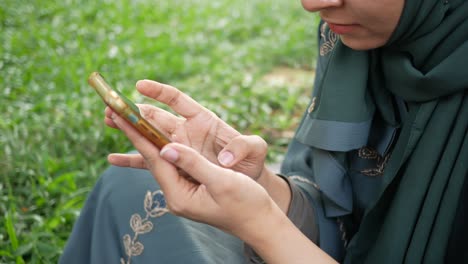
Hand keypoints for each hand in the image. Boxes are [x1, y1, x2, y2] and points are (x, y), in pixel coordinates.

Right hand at [105, 80, 268, 180]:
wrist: (246, 182)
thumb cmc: (251, 161)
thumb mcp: (255, 151)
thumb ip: (245, 147)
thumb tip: (224, 159)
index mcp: (203, 120)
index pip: (178, 100)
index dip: (159, 92)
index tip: (139, 85)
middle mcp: (186, 131)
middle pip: (156, 117)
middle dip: (135, 111)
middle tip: (113, 106)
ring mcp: (178, 147)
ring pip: (148, 136)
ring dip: (128, 129)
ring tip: (107, 120)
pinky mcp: (174, 164)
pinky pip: (150, 161)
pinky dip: (132, 160)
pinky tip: (113, 159)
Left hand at [110, 113, 334, 263]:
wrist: (260, 222)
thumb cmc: (246, 203)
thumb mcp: (222, 182)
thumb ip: (194, 164)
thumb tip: (167, 148)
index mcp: (180, 195)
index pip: (153, 159)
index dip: (137, 134)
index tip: (120, 114)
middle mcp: (176, 194)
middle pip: (150, 158)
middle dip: (132, 133)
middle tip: (111, 111)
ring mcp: (182, 191)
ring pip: (159, 159)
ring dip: (143, 138)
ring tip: (123, 120)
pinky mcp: (190, 187)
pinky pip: (171, 163)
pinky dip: (160, 146)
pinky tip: (151, 139)